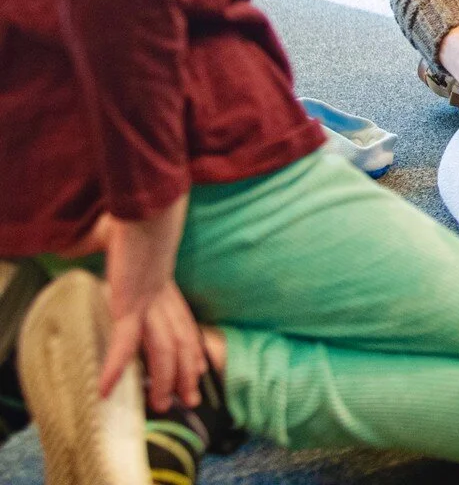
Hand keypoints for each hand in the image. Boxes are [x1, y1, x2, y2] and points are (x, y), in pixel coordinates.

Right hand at [100, 202, 207, 411]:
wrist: (150, 206)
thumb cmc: (142, 219)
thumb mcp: (140, 246)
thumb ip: (133, 256)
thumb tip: (112, 239)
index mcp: (165, 285)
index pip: (185, 325)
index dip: (193, 351)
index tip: (200, 371)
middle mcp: (162, 297)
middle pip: (180, 342)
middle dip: (186, 373)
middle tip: (189, 400)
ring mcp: (148, 302)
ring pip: (162, 350)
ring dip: (161, 380)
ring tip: (159, 405)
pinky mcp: (130, 302)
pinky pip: (126, 340)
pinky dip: (117, 365)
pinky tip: (106, 388)